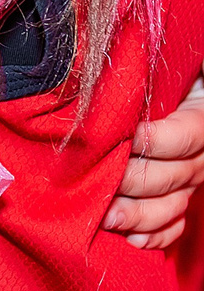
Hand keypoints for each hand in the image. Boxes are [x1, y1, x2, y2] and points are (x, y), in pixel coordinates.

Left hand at [109, 71, 203, 248]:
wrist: (180, 93)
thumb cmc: (165, 76)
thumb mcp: (164, 68)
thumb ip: (146, 73)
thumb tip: (121, 51)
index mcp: (201, 120)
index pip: (185, 136)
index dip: (154, 140)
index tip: (123, 137)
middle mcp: (200, 157)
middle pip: (171, 175)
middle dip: (132, 182)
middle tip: (96, 183)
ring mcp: (190, 181)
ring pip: (171, 206)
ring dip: (138, 216)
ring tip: (106, 219)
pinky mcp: (180, 199)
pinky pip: (174, 226)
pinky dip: (153, 236)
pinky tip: (130, 240)